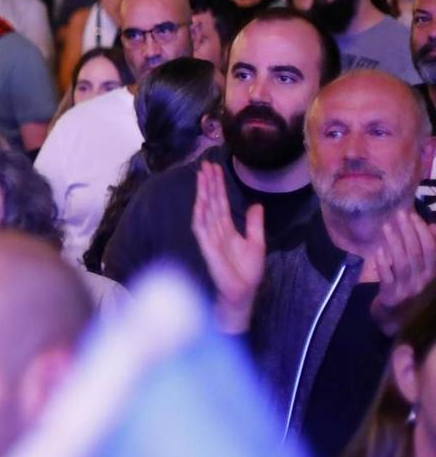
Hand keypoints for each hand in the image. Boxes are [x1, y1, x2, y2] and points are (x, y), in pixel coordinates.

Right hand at [190, 159, 264, 333]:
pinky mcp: (207, 247)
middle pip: (211, 202)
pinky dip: (200, 214)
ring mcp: (209, 237)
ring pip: (204, 210)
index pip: (220, 202)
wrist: (243, 292)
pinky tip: (200, 202)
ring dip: (203, 193)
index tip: (215, 168)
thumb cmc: (247, 271)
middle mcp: (215, 230)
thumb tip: (255, 204)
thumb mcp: (256, 242)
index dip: (217, 186)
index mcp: (226, 228)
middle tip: (206, 164)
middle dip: (208, 183)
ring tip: (203, 175)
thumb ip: (253, 224)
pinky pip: (201, 228)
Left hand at [368, 206, 435, 333]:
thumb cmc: (409, 290)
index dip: (423, 232)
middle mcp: (424, 282)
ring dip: (394, 242)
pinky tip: (378, 250)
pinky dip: (383, 262)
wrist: (396, 320)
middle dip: (408, 231)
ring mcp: (408, 290)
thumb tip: (432, 226)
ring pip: (402, 262)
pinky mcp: (391, 296)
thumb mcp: (422, 272)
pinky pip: (387, 277)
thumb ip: (426, 252)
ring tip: (387, 226)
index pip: (432, 250)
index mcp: (433, 275)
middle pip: (417, 253)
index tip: (413, 216)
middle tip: (399, 214)